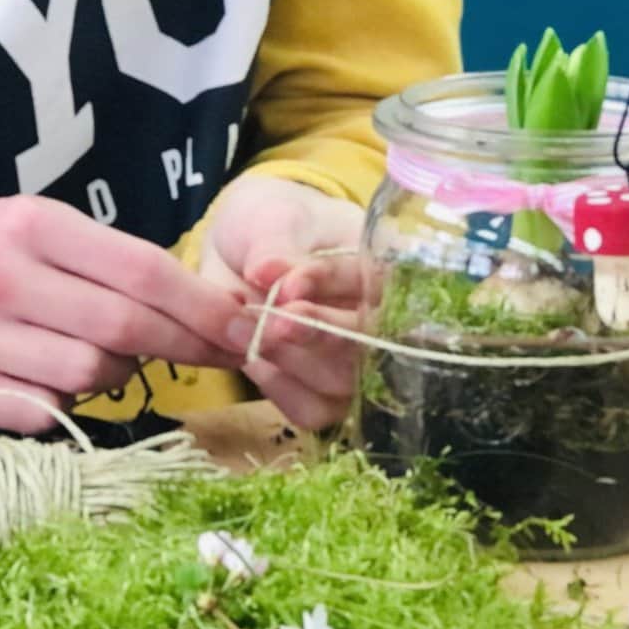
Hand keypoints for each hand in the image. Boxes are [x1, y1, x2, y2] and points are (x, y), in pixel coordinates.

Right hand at [0, 196, 246, 432]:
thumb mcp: (30, 231)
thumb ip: (104, 260)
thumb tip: (203, 305)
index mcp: (27, 225)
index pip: (142, 270)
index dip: (203, 305)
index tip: (245, 326)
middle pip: (124, 328)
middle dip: (186, 347)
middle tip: (223, 356)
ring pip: (90, 377)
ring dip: (116, 376)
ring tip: (102, 358)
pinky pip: (46, 412)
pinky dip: (66, 404)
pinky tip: (50, 380)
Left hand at [203, 175, 370, 431]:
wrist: (246, 251)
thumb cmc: (274, 224)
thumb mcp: (274, 219)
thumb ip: (274, 244)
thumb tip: (265, 271)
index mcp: (383, 269)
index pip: (375, 284)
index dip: (332, 286)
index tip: (287, 284)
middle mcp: (381, 322)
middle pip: (369, 345)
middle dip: (316, 334)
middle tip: (270, 320)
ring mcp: (356, 364)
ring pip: (342, 385)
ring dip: (292, 363)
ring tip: (245, 333)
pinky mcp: (323, 393)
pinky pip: (313, 410)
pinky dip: (280, 389)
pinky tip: (254, 360)